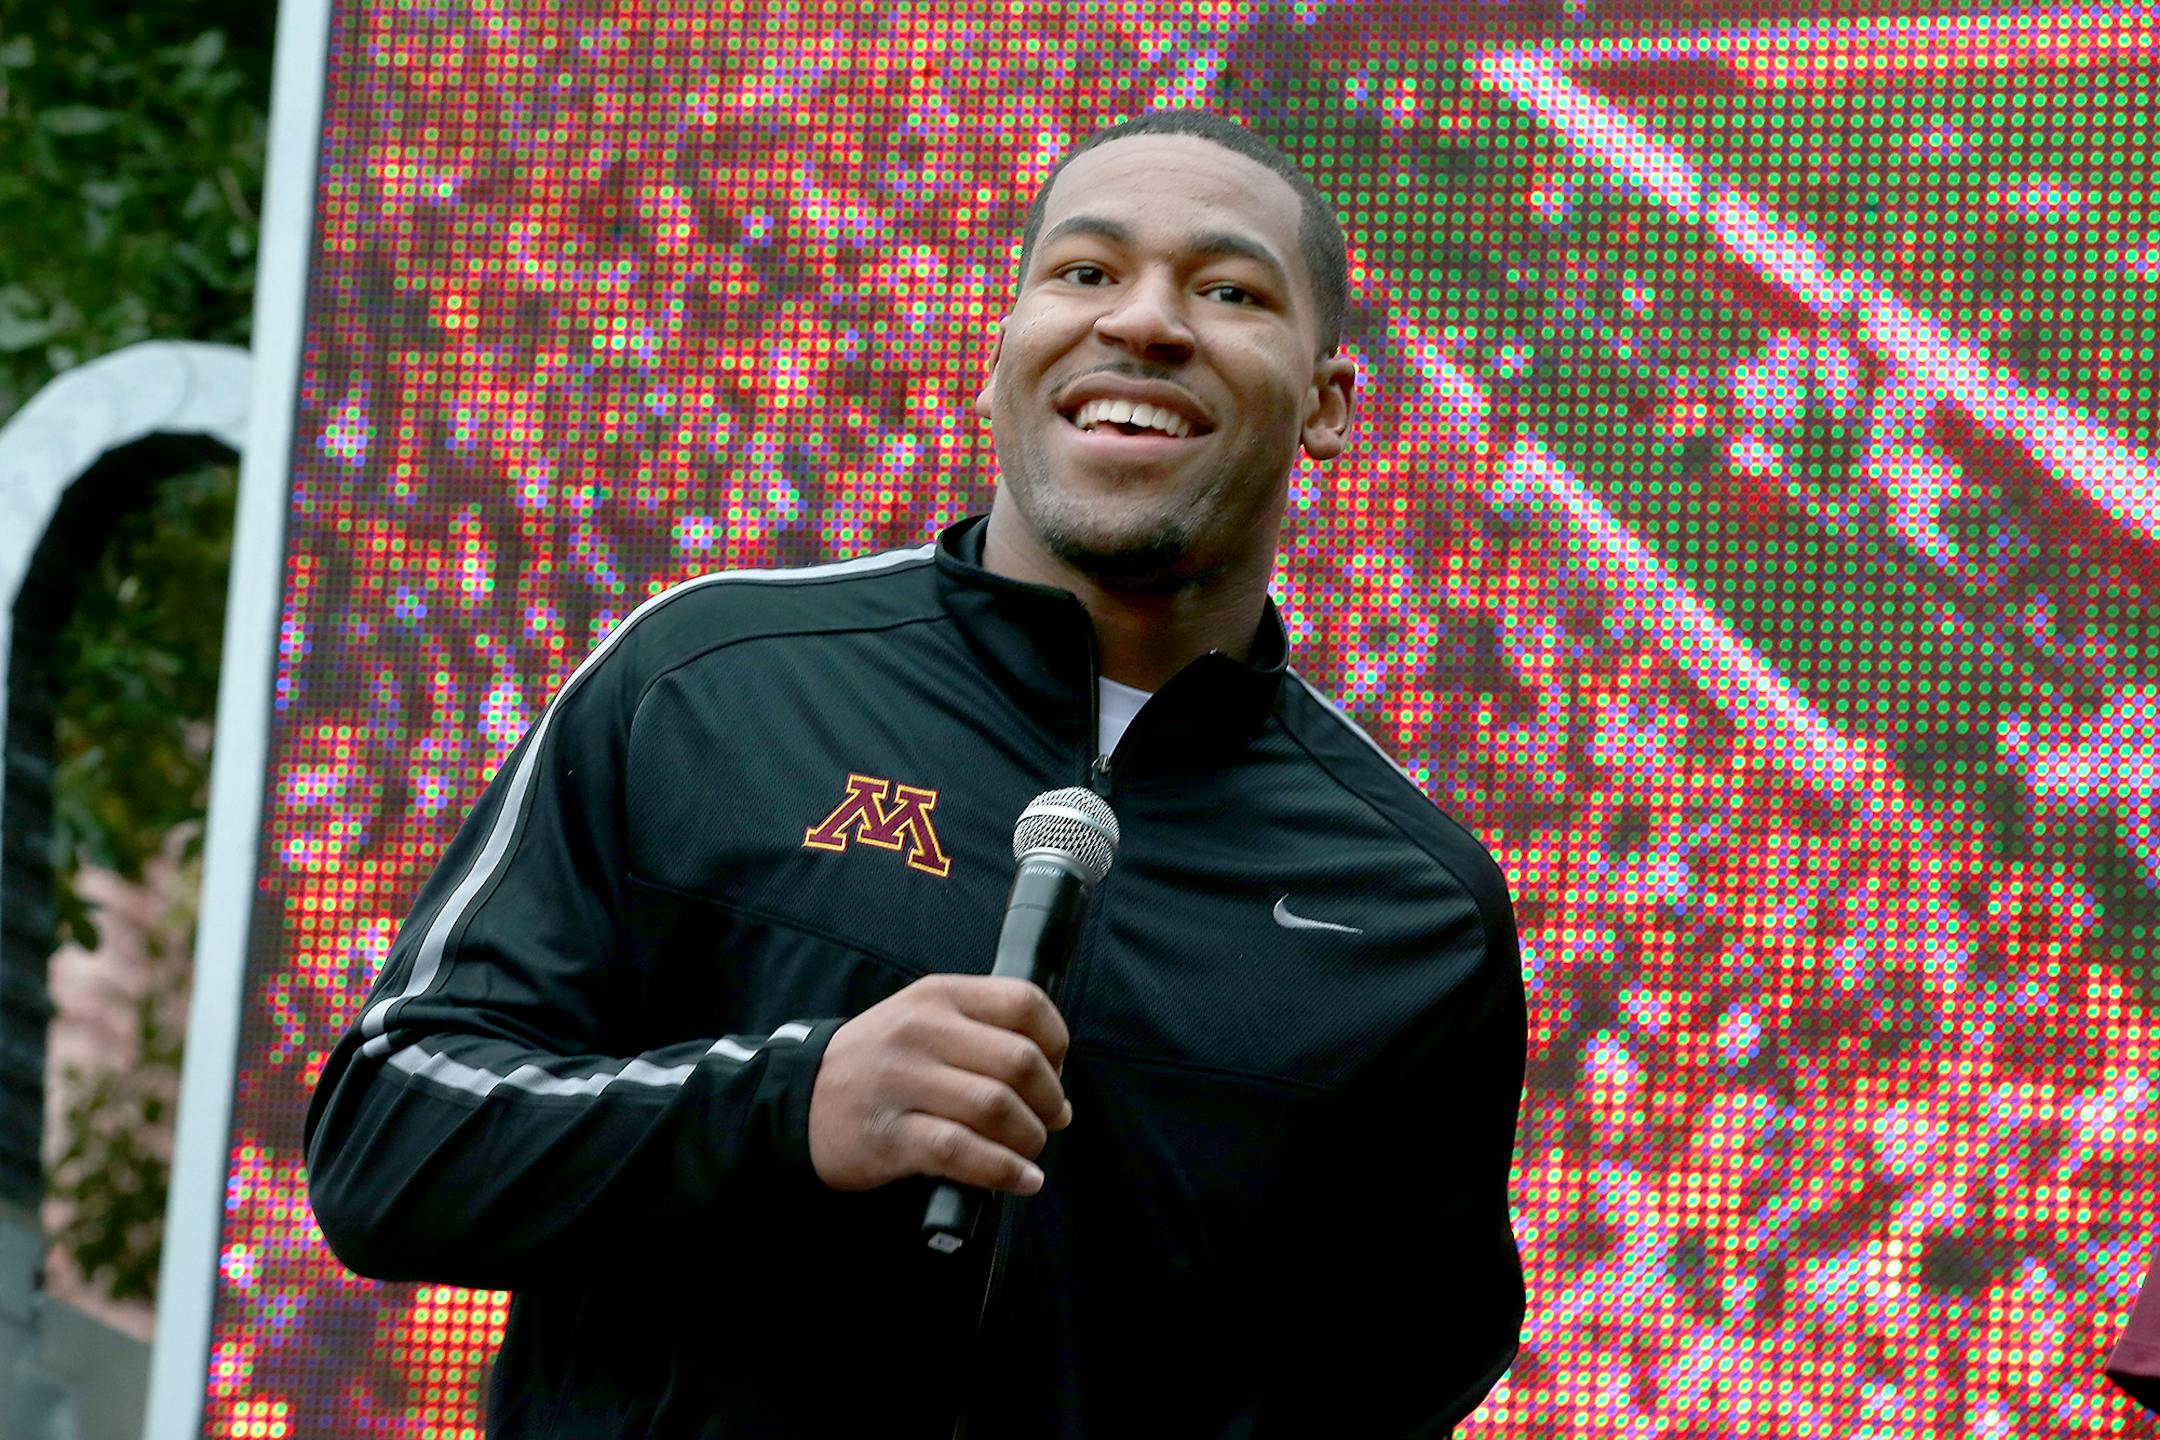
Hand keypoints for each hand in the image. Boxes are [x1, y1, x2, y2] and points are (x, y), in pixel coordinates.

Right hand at [808, 975, 1071, 1195]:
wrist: (798, 1101)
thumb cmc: (878, 1063)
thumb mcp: (921, 1019)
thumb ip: (982, 1033)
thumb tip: (1055, 1085)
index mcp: (938, 996)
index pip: (1024, 1003)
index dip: (1057, 1043)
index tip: (1053, 1073)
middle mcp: (920, 1030)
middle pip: (1020, 1061)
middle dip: (1049, 1100)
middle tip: (1048, 1121)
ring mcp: (901, 1081)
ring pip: (996, 1107)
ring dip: (1030, 1138)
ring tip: (1030, 1151)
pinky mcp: (889, 1134)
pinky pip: (962, 1152)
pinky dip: (1004, 1171)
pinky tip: (1021, 1180)